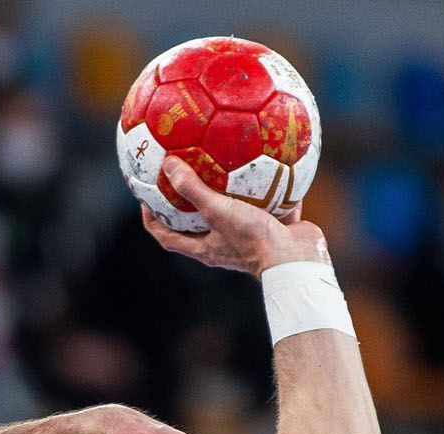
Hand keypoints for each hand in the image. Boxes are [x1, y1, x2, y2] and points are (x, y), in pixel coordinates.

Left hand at [144, 157, 330, 276]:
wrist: (297, 259)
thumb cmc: (253, 240)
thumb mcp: (218, 211)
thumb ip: (193, 189)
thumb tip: (168, 165)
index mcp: (204, 248)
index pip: (167, 237)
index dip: (153, 220)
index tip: (146, 200)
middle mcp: (222, 246)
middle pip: (197, 225)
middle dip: (188, 204)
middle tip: (182, 177)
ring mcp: (248, 239)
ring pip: (233, 214)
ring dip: (229, 193)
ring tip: (225, 166)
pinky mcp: (272, 231)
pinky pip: (267, 206)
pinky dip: (266, 189)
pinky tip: (269, 164)